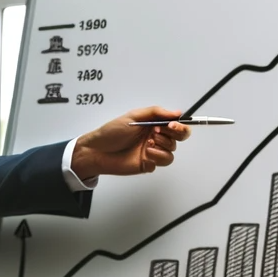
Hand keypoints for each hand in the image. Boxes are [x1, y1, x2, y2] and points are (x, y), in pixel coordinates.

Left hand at [71, 106, 190, 178]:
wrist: (97, 151)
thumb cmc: (111, 133)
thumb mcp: (133, 116)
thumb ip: (156, 112)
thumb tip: (177, 112)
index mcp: (153, 124)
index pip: (176, 124)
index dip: (180, 125)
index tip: (172, 125)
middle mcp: (155, 137)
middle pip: (179, 138)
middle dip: (174, 134)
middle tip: (157, 133)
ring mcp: (152, 151)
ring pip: (172, 151)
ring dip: (163, 146)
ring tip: (147, 143)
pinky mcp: (148, 164)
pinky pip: (162, 162)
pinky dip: (157, 157)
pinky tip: (145, 153)